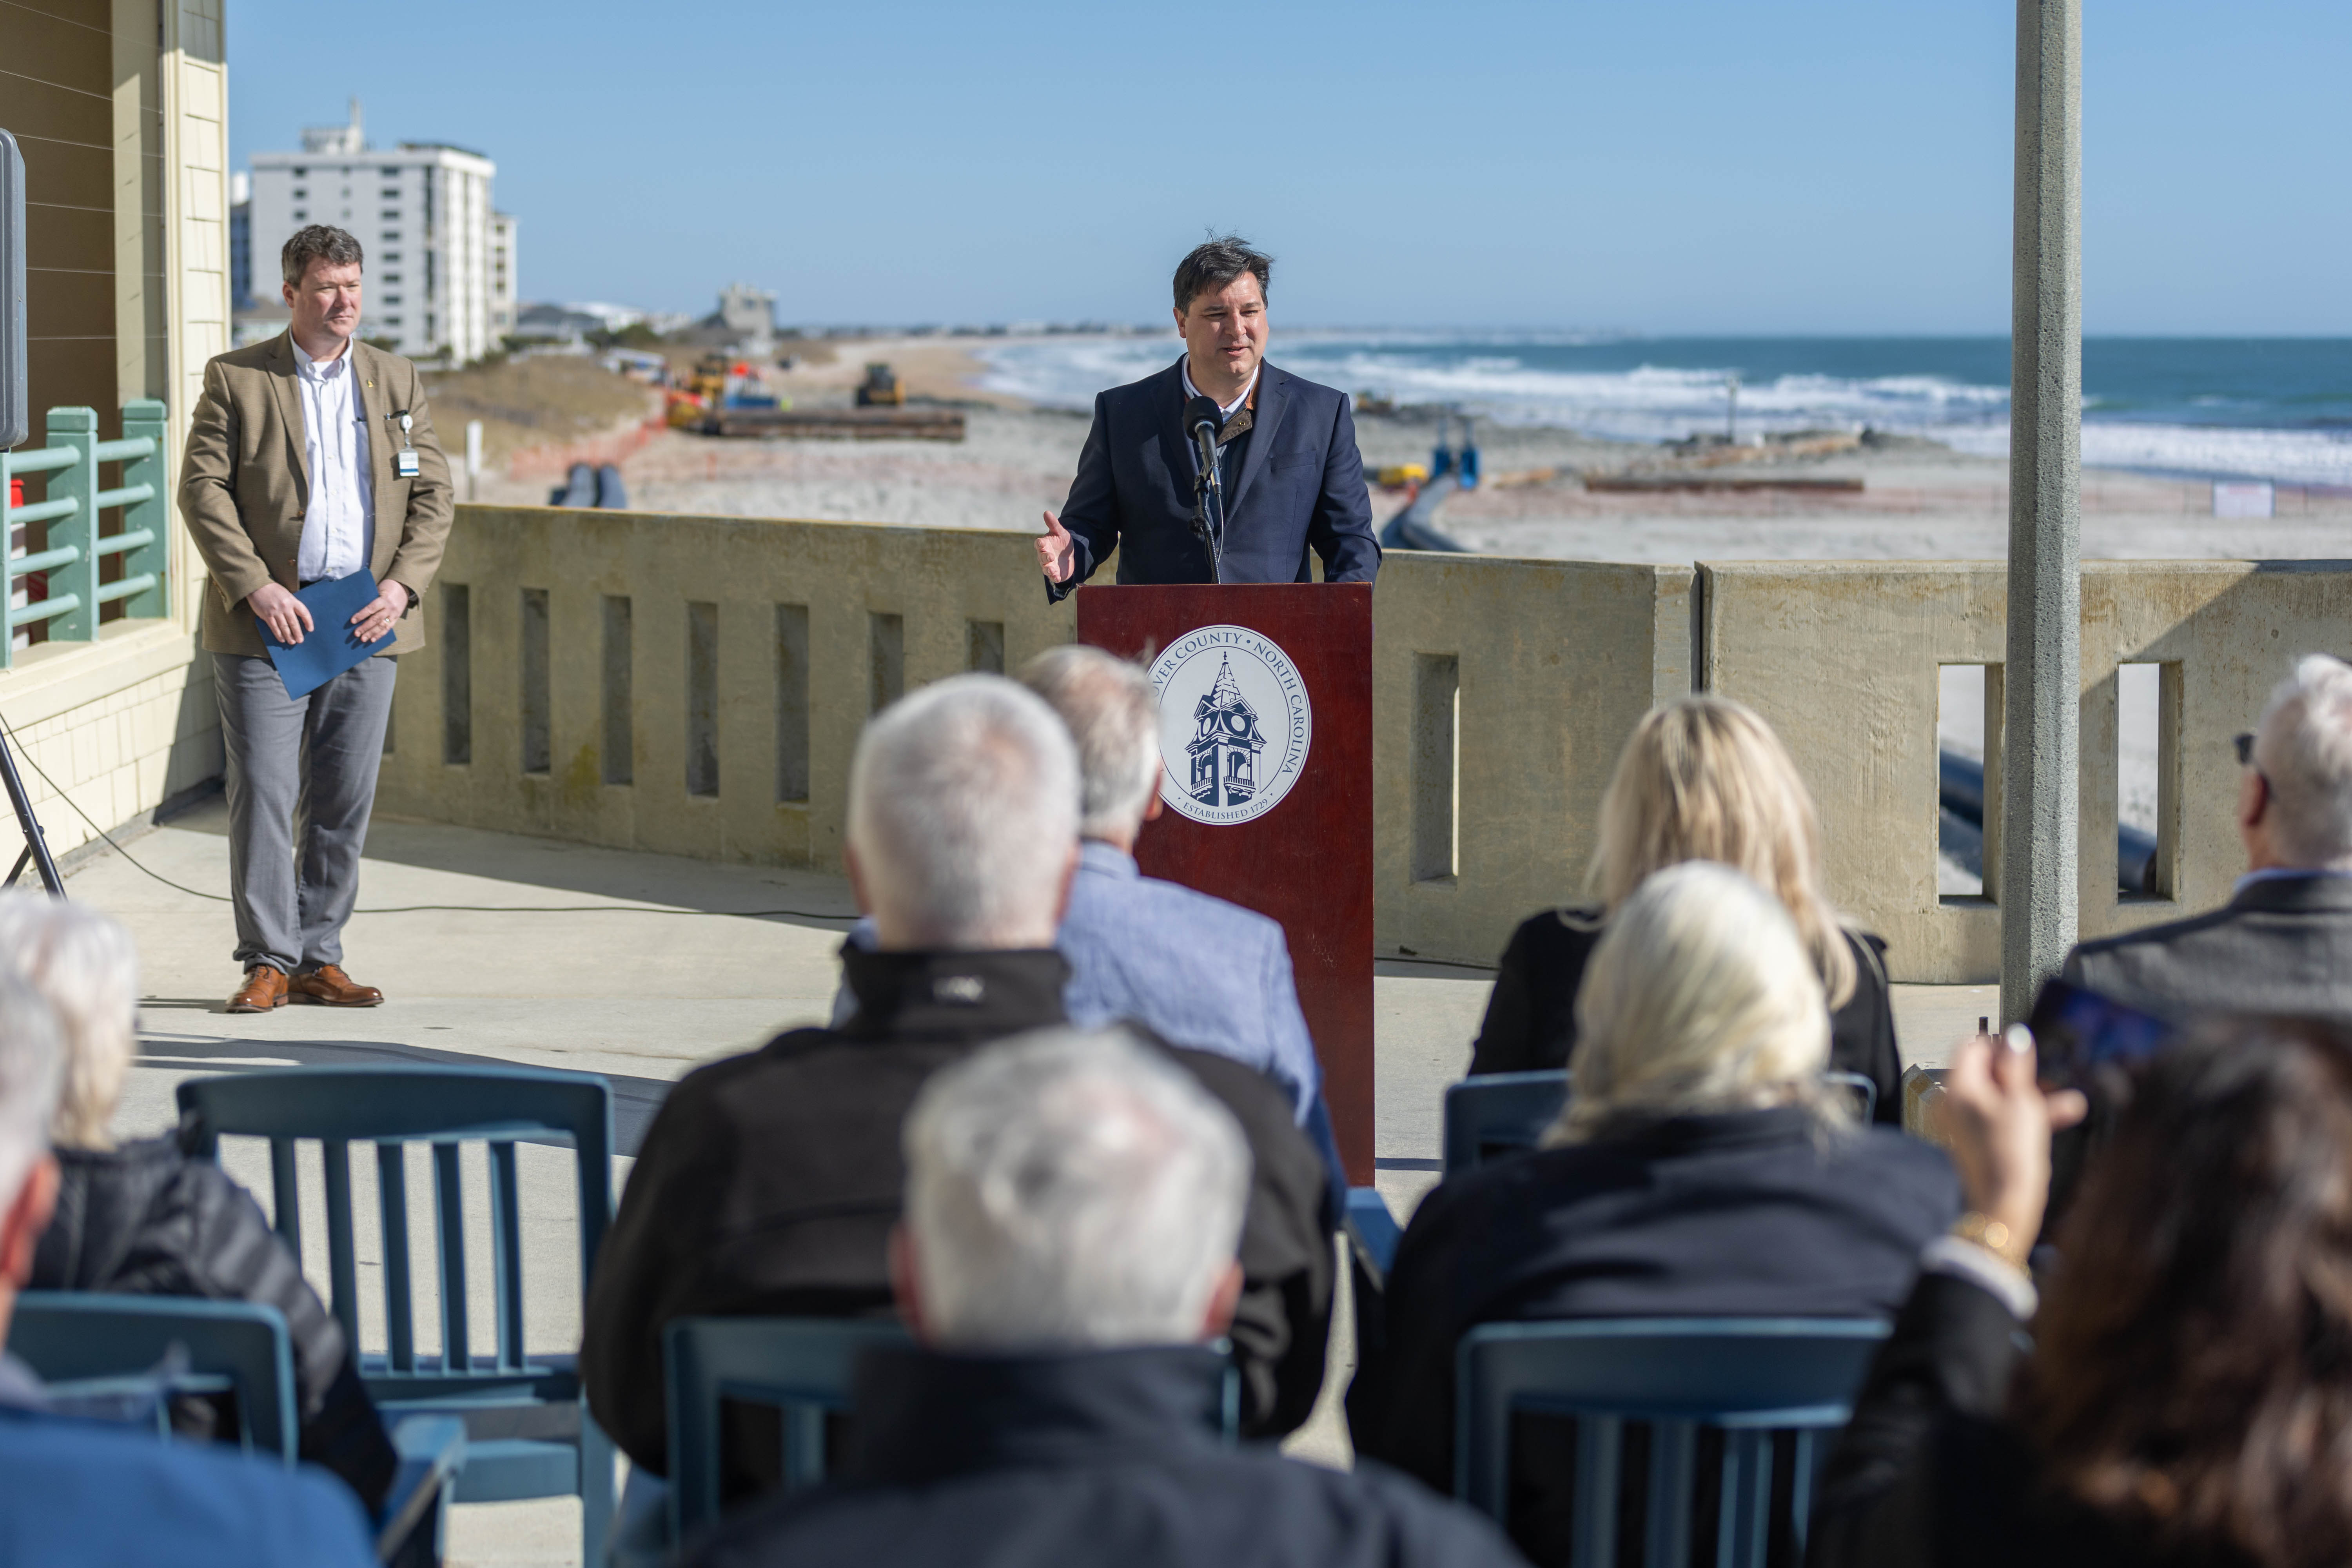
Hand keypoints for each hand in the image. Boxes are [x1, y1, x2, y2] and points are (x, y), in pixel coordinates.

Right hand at [249, 582, 312, 644]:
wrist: (257, 586)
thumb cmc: (273, 590)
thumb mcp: (286, 594)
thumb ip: (292, 604)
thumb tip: (297, 617)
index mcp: (292, 600)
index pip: (304, 613)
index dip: (308, 622)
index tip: (310, 629)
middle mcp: (285, 607)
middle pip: (294, 623)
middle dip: (298, 633)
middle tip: (300, 641)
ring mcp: (275, 612)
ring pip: (284, 627)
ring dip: (288, 636)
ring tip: (292, 642)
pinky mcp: (267, 615)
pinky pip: (274, 627)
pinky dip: (278, 634)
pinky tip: (281, 639)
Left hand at [351, 581, 407, 644]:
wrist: (403, 589)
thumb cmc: (387, 588)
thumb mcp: (379, 590)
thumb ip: (372, 599)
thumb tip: (358, 609)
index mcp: (384, 600)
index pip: (371, 608)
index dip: (361, 615)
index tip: (352, 621)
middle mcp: (389, 609)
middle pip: (376, 619)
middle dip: (365, 627)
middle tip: (356, 633)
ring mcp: (393, 615)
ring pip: (381, 626)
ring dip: (371, 633)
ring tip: (363, 639)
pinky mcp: (396, 619)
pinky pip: (387, 629)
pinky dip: (379, 635)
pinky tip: (372, 640)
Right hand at [1036, 511, 1074, 583]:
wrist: (1070, 554)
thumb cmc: (1062, 542)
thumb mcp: (1060, 532)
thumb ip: (1053, 524)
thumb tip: (1046, 512)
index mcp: (1044, 545)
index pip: (1039, 544)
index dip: (1039, 543)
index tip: (1041, 542)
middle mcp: (1044, 555)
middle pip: (1041, 557)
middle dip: (1045, 557)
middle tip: (1050, 556)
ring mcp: (1049, 565)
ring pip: (1045, 568)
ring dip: (1048, 569)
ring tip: (1052, 570)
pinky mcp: (1055, 573)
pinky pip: (1052, 576)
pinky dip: (1054, 577)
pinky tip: (1057, 578)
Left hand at [1939, 1025, 2088, 1261]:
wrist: (2005, 1206)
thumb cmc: (2010, 1156)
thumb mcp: (2022, 1101)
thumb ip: (2017, 1066)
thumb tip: (2015, 1037)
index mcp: (1958, 1088)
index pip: (1970, 1047)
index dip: (1998, 1044)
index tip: (2024, 1049)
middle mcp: (1952, 1104)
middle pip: (1986, 1073)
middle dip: (2022, 1073)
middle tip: (2048, 1075)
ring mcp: (1962, 1125)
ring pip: (1999, 1098)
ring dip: (2032, 1096)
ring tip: (2068, 1100)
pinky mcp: (1975, 1142)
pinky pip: (1999, 1119)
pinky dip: (2024, 1116)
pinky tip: (2060, 1116)